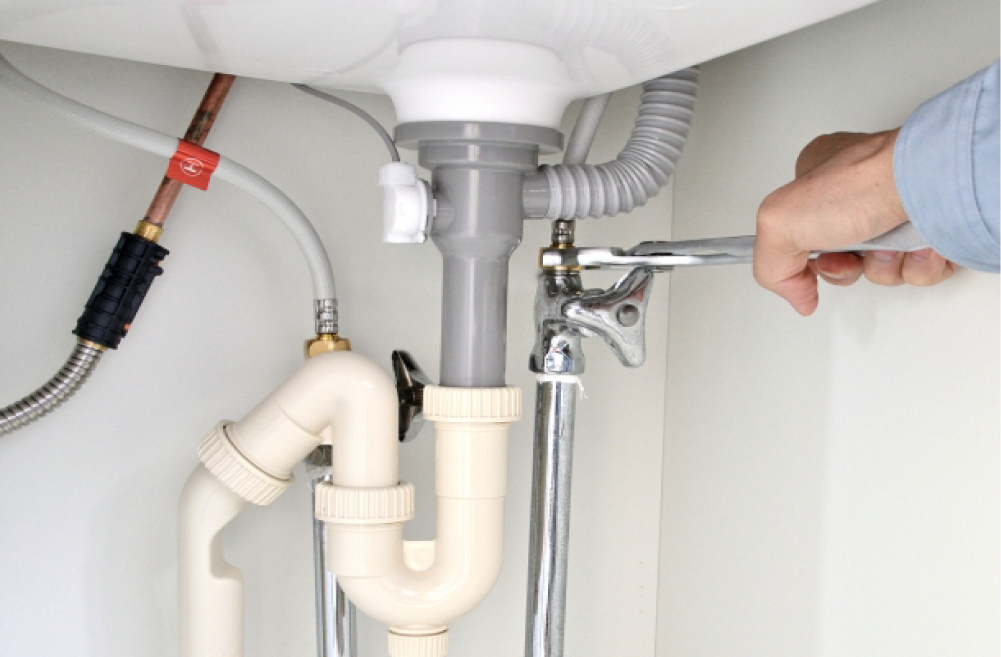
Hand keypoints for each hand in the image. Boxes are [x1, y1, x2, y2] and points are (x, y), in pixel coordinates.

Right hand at [753, 130, 956, 314]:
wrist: (932, 181)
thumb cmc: (865, 183)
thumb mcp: (779, 222)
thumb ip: (770, 267)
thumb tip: (799, 296)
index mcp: (817, 177)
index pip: (799, 233)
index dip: (806, 257)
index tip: (813, 261)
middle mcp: (857, 191)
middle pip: (840, 257)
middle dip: (847, 267)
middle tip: (851, 255)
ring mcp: (895, 207)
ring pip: (879, 266)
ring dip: (884, 267)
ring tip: (890, 243)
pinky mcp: (931, 226)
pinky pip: (918, 266)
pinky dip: (918, 264)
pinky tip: (918, 244)